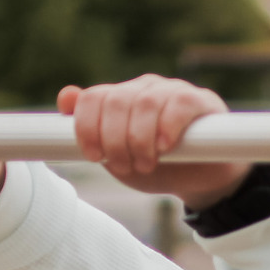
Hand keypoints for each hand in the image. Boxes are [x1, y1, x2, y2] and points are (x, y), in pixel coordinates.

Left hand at [58, 76, 250, 208]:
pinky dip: (167, 126)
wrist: (204, 181)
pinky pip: (178, 103)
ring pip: (145, 103)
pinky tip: (165, 146)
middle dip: (115, 140)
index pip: (93, 98)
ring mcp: (171, 91)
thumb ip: (93, 135)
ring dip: (139, 139)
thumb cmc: (160, 168)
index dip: (87, 127)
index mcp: (120, 100)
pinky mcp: (201, 100)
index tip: (94, 157)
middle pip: (116, 101)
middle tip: (124, 166)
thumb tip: (65, 98)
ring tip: (146, 164)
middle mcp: (143, 89)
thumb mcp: (120, 160)